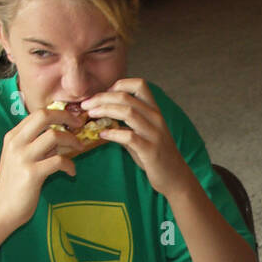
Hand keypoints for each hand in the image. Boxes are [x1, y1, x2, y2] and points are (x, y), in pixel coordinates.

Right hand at [0, 108, 80, 230]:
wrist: (1, 208)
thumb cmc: (15, 184)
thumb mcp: (21, 158)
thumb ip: (36, 145)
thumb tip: (60, 136)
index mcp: (13, 136)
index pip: (37, 114)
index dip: (58, 113)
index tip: (72, 120)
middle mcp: (16, 143)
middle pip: (44, 116)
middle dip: (66, 117)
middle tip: (80, 125)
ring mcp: (23, 157)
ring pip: (54, 136)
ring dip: (71, 141)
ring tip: (79, 149)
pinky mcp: (32, 173)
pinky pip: (59, 161)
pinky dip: (70, 165)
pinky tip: (71, 172)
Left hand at [81, 78, 191, 197]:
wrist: (175, 177)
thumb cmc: (156, 155)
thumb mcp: (143, 134)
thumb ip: (127, 124)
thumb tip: (102, 117)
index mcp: (154, 111)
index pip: (139, 84)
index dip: (119, 84)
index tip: (104, 94)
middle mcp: (156, 118)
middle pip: (126, 97)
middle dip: (102, 98)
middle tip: (86, 105)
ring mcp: (154, 134)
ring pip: (128, 112)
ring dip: (105, 111)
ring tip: (91, 115)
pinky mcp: (151, 150)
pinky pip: (129, 137)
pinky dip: (112, 134)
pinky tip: (102, 135)